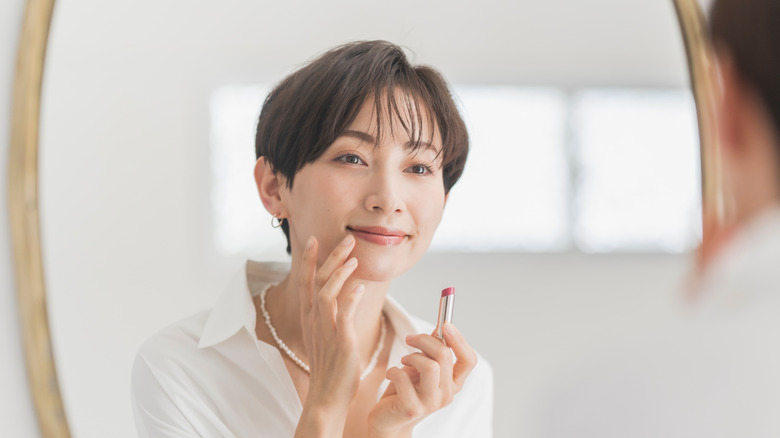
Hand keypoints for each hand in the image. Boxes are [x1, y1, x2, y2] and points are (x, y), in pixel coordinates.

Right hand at [294, 235, 364, 435]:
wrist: (327, 396)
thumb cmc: (331, 367)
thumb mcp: (327, 336)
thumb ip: (331, 316)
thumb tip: (343, 295)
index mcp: (309, 318)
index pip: (306, 282)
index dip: (310, 260)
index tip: (314, 240)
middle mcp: (314, 321)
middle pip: (318, 281)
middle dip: (331, 257)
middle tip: (347, 239)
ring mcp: (325, 330)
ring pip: (327, 293)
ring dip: (340, 273)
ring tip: (354, 259)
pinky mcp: (340, 341)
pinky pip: (344, 315)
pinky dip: (351, 298)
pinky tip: (359, 287)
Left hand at [367, 323, 477, 437]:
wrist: (389, 420)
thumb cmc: (404, 391)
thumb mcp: (420, 368)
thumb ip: (432, 352)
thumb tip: (440, 329)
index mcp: (453, 383)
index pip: (469, 360)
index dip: (459, 340)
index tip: (445, 325)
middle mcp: (447, 394)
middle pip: (445, 356)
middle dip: (424, 340)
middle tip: (410, 338)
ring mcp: (431, 403)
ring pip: (429, 366)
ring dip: (411, 356)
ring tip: (403, 360)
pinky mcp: (412, 409)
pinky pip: (403, 378)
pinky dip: (394, 370)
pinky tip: (392, 374)